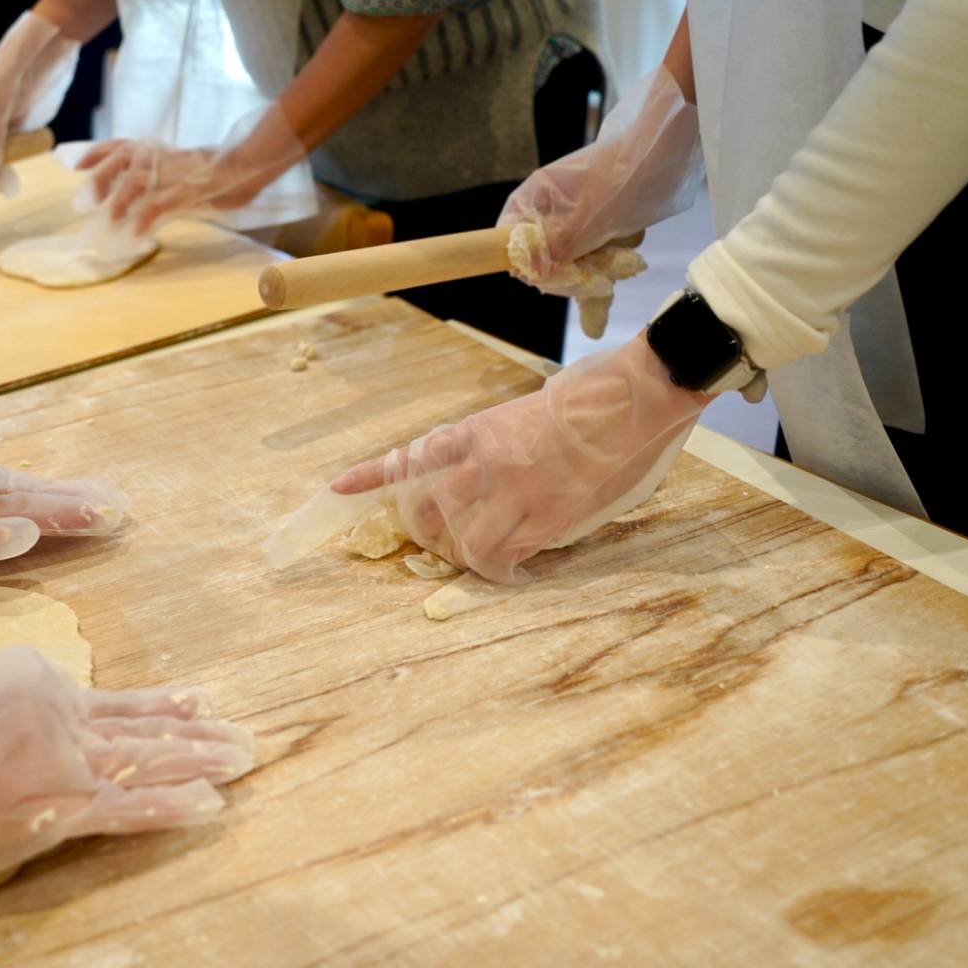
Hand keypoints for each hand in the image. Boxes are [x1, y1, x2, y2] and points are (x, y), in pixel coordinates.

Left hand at [73, 142, 272, 235]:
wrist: (248, 165)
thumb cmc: (217, 172)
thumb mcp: (182, 170)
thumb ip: (161, 178)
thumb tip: (138, 197)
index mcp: (160, 152)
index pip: (122, 145)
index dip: (98, 152)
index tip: (76, 165)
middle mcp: (163, 158)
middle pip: (123, 159)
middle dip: (101, 178)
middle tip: (87, 201)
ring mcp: (176, 173)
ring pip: (139, 181)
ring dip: (120, 201)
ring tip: (110, 220)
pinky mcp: (190, 190)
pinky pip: (162, 204)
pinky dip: (146, 218)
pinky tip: (136, 232)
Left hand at [331, 335, 707, 582]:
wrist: (630, 400)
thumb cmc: (579, 403)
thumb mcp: (517, 415)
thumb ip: (486, 446)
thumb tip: (466, 476)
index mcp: (475, 432)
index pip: (409, 458)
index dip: (371, 477)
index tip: (338, 489)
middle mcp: (485, 464)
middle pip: (428, 512)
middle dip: (424, 530)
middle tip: (434, 536)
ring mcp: (516, 493)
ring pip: (465, 543)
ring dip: (465, 554)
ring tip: (478, 553)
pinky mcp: (548, 518)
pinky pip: (507, 556)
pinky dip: (503, 567)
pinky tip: (510, 566)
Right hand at [498, 64, 702, 269]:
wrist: (667, 153)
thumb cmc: (623, 178)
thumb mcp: (588, 218)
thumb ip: (557, 246)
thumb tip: (533, 272)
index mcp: (536, 195)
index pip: (509, 233)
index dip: (522, 259)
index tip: (545, 275)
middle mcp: (550, 204)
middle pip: (540, 250)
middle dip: (565, 266)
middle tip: (588, 276)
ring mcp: (574, 212)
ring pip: (570, 253)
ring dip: (592, 263)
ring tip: (614, 260)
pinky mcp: (597, 219)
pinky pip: (593, 248)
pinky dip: (609, 254)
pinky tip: (625, 250)